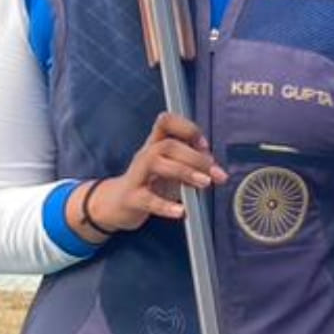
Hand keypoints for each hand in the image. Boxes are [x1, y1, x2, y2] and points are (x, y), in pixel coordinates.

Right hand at [92, 112, 226, 230]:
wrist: (118, 204)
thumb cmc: (150, 183)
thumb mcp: (172, 169)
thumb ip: (192, 165)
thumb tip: (214, 168)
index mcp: (156, 145)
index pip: (166, 122)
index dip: (187, 129)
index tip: (205, 146)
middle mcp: (145, 155)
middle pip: (168, 145)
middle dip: (196, 157)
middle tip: (215, 174)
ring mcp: (136, 175)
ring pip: (155, 162)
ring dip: (184, 171)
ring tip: (205, 183)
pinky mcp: (131, 198)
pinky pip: (147, 199)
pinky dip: (165, 205)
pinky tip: (181, 211)